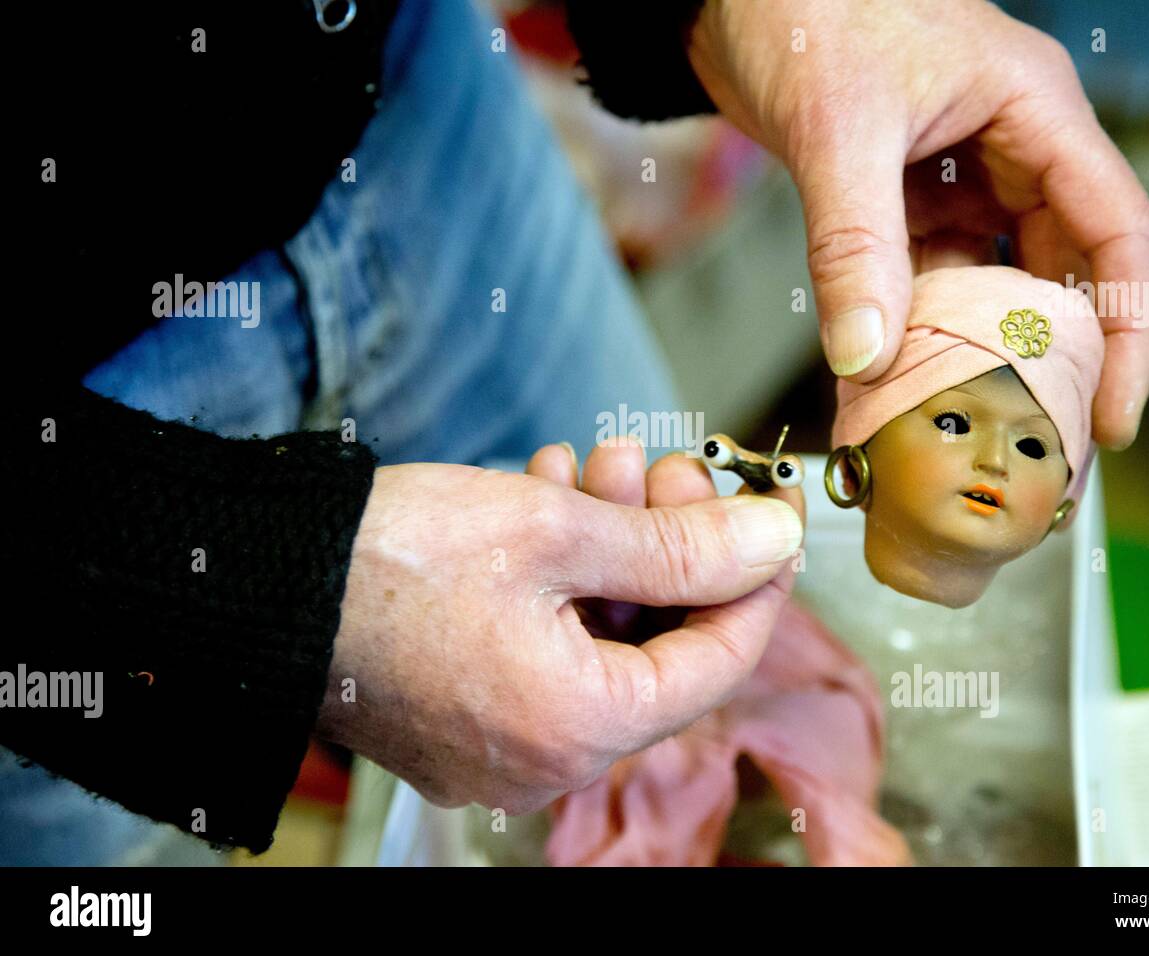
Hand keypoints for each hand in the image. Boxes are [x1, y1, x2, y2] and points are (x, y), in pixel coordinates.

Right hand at [315, 456, 803, 814]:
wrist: (257, 580)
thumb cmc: (392, 557)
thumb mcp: (555, 530)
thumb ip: (682, 545)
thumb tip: (774, 542)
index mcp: (580, 725)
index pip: (720, 659)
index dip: (754, 577)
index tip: (763, 512)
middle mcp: (546, 759)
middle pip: (657, 648)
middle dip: (668, 546)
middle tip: (661, 468)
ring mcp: (502, 748)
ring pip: (602, 644)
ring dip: (613, 551)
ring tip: (594, 470)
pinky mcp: (466, 723)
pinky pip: (549, 655)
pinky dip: (563, 586)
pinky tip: (551, 505)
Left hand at [686, 0, 1148, 447]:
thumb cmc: (803, 5)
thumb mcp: (839, 125)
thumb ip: (854, 242)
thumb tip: (865, 354)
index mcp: (1032, 113)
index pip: (1115, 232)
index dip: (1128, 330)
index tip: (1108, 413)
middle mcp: (1005, 146)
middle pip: (1055, 270)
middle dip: (1045, 357)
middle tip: (1034, 442)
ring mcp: (950, 172)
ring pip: (980, 278)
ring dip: (964, 347)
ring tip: (956, 421)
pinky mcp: (896, 191)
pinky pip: (918, 272)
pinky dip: (906, 324)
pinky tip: (889, 374)